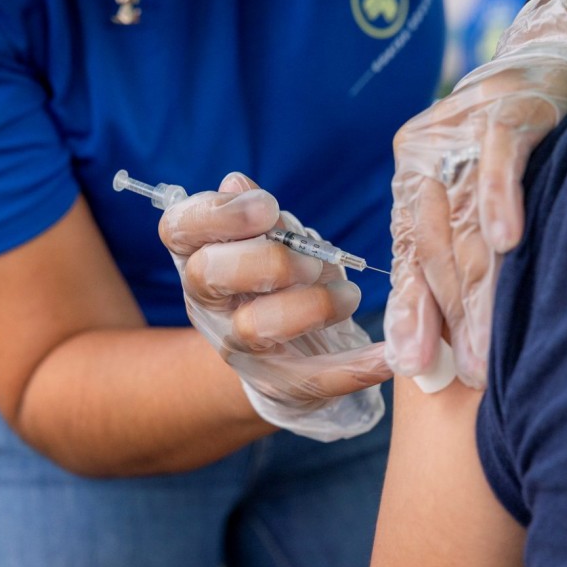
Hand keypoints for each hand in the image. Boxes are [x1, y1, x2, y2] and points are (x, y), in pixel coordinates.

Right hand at [159, 172, 388, 440]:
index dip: (218, 214)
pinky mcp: (276, 382)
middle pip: (210, 274)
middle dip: (269, 258)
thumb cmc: (276, 273)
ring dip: (312, 306)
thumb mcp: (267, 237)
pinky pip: (312, 380)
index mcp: (199, 254)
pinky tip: (386, 356)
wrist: (286, 349)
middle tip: (312, 260)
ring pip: (255, 327)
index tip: (266, 207)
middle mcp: (208, 301)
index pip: (179, 228)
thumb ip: (255, 214)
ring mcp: (238, 345)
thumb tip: (236, 184)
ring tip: (348, 296)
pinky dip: (353, 369)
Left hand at [386, 0, 566, 387]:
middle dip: (452, 313)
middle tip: (470, 371)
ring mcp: (464, 130)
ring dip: (477, 284)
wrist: (554, 59)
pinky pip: (500, 157)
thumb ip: (448, 254)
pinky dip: (501, 199)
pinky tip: (509, 242)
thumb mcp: (469, 194)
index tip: (418, 364)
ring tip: (491, 343)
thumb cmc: (512, 144)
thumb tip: (430, 341)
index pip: (410, 254)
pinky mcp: (509, 108)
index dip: (413, 310)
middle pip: (435, 245)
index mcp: (412, 177)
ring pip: (463, 215)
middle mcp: (429, 155)